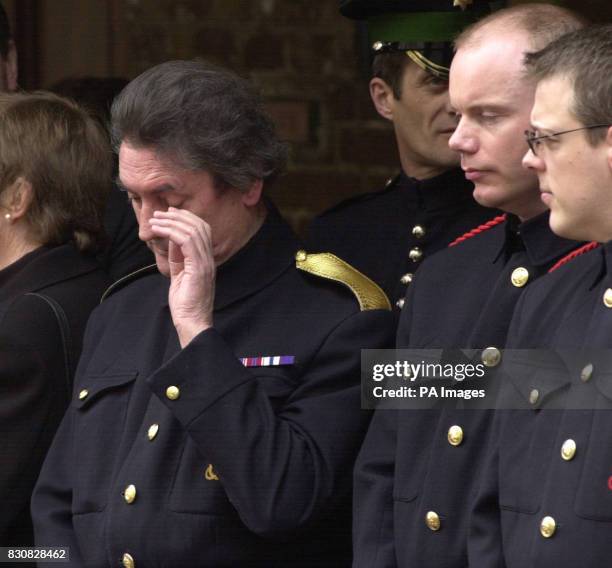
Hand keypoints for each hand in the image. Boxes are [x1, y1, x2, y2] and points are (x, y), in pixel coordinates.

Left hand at [149, 207, 214, 346]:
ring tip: (155, 221)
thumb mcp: (179, 275)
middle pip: (199, 226)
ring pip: (192, 230)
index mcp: (206, 259)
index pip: (202, 229)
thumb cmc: (186, 303)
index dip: (186, 217)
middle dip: (177, 216)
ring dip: (171, 222)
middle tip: (158, 214)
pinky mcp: (198, 268)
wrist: (192, 322)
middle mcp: (209, 258)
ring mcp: (205, 263)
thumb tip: (171, 241)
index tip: (168, 213)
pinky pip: (186, 241)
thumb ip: (178, 258)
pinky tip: (159, 231)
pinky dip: (171, 232)